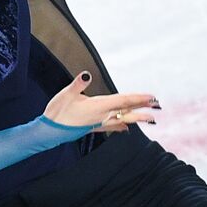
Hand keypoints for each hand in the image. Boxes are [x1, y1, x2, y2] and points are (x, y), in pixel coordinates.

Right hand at [43, 71, 160, 132]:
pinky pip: (112, 127)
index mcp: (98, 106)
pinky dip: (121, 126)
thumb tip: (87, 75)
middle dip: (142, 108)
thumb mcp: (66, 94)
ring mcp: (98, 123)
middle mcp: (101, 116)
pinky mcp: (93, 127)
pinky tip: (126, 129)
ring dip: (135, 117)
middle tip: (157, 106)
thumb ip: (78, 84)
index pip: (123, 101)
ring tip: (148, 118)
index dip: (138, 98)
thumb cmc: (57, 111)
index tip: (151, 97)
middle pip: (126, 111)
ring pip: (122, 120)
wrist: (49, 131)